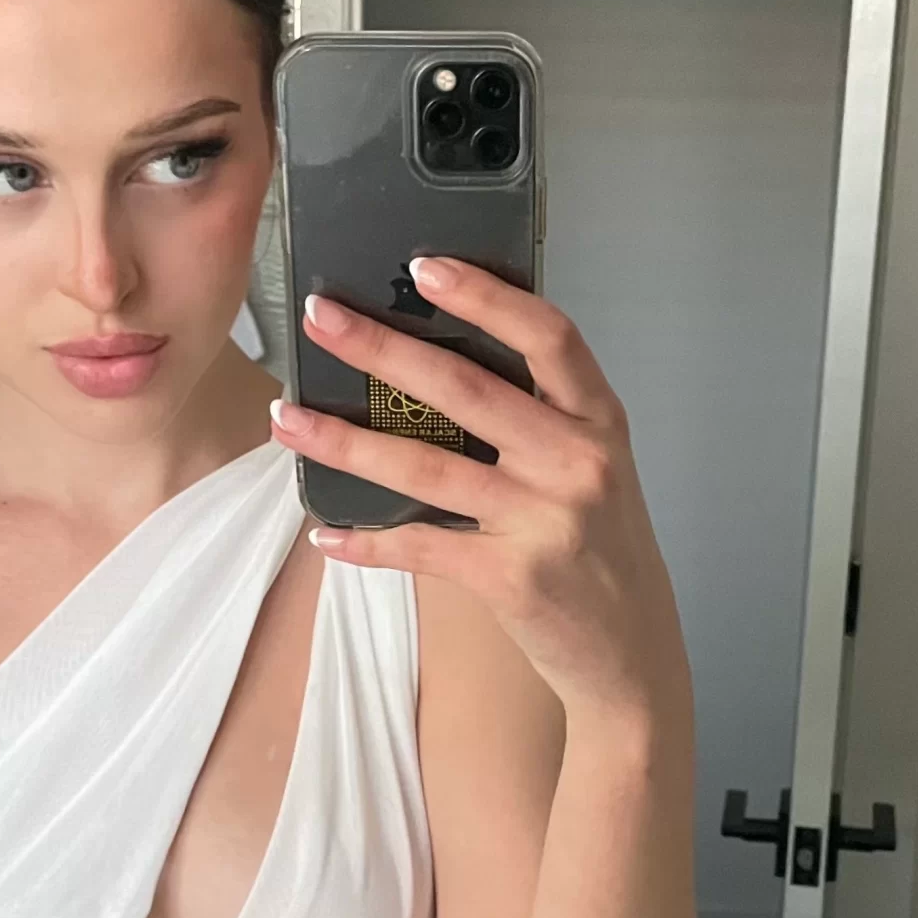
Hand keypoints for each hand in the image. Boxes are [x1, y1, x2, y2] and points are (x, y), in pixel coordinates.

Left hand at [269, 257, 682, 718]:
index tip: (424, 266)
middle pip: (466, 388)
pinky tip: (326, 532)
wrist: (631, 651)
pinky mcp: (510, 578)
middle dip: (381, 348)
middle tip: (318, 316)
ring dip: (345, 440)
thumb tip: (433, 370)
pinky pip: (421, 547)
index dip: (486, 296)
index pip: (548, 336)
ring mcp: (543, 520)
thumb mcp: (593, 468)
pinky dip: (367, 542)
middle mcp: (575, 461)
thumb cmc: (601, 549)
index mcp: (597, 420)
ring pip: (426, 467)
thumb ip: (540, 419)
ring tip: (285, 418)